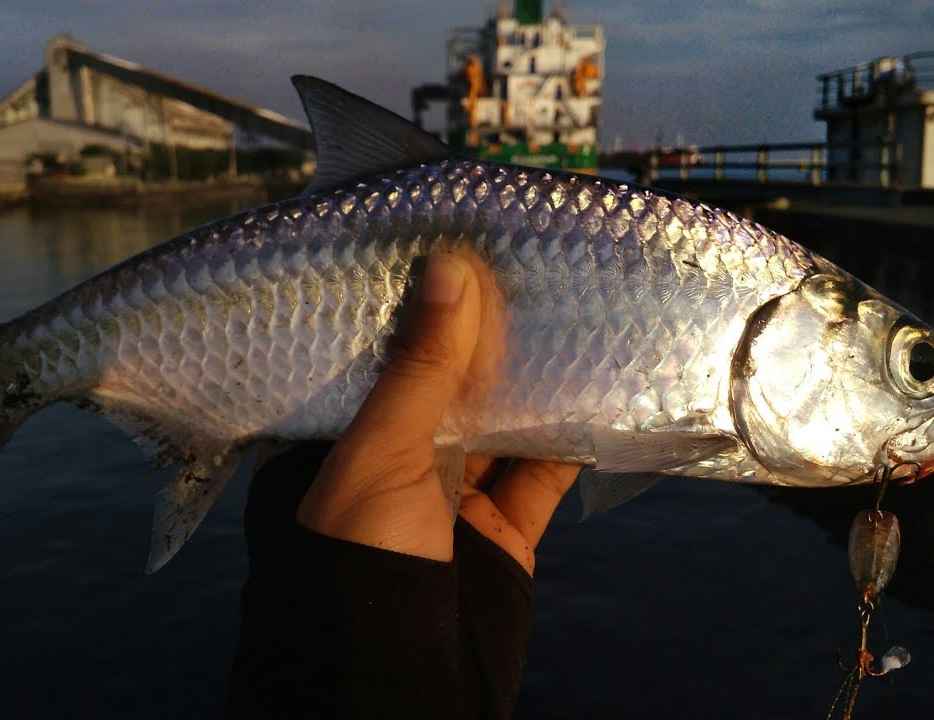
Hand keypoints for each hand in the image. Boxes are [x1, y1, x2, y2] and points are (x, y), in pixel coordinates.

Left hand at [295, 251, 579, 573]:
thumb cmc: (360, 559)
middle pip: (442, 386)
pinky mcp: (502, 531)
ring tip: (566, 313)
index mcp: (336, 442)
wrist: (400, 682)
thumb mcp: (379, 455)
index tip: (446, 247)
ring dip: (531, 381)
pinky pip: (539, 474)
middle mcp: (391, 463)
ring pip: (497, 425)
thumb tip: (449, 271)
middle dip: (480, 338)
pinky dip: (569, 439)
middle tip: (519, 265)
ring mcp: (449, 498)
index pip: (373, 359)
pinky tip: (597, 388)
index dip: (409, 309)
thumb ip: (418, 370)